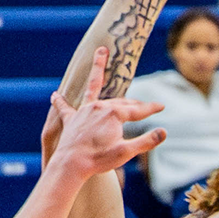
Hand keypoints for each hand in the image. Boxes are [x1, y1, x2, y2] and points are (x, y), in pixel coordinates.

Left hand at [45, 47, 165, 181]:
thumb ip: (146, 141)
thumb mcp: (126, 152)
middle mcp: (99, 107)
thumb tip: (164, 131)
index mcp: (114, 114)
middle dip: (134, 103)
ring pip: (94, 88)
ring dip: (98, 70)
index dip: (151, 108)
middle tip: (145, 106)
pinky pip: (65, 107)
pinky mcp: (71, 119)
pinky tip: (54, 95)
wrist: (71, 165)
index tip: (162, 106)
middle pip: (121, 101)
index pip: (138, 110)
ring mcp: (84, 111)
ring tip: (101, 52)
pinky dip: (60, 101)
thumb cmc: (99, 159)